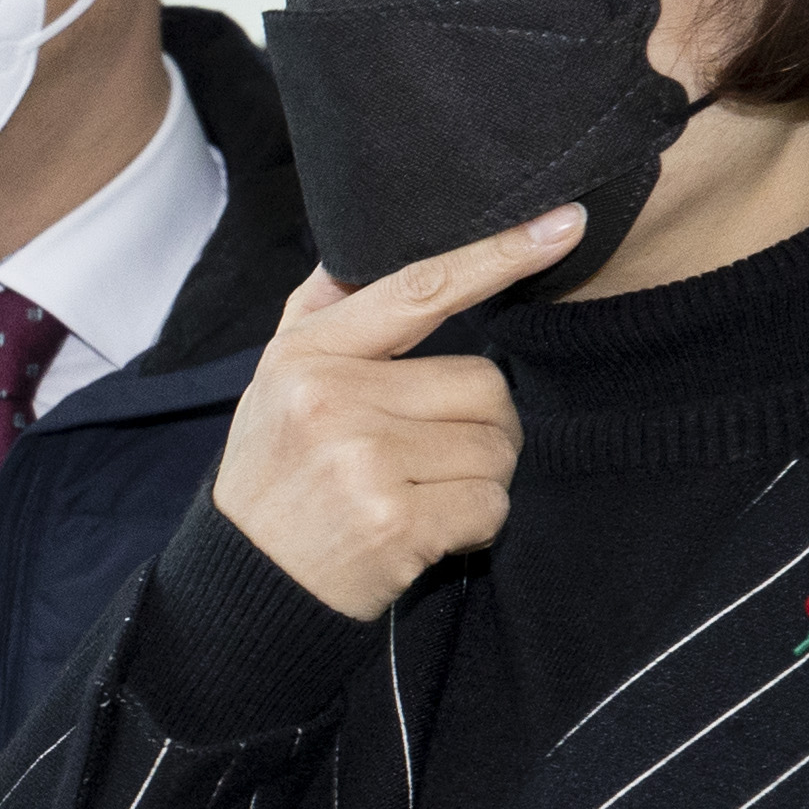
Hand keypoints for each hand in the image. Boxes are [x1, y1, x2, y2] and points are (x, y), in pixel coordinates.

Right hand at [207, 208, 584, 619]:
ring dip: (478, 481)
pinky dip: (475, 527)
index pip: (419, 291)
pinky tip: (427, 534)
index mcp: (307, 356)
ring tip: (421, 498)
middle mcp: (332, 400)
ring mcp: (363, 461)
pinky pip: (490, 505)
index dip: (497, 255)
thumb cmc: (273, 478)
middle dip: (480, 428)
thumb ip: (317, 316)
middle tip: (430, 462)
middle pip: (484, 386)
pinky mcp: (395, 522)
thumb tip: (352, 253)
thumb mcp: (273, 384)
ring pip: (495, 449)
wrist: (246, 584)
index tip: (562, 224)